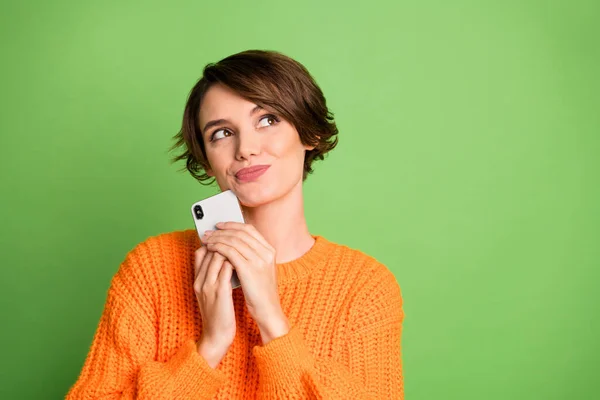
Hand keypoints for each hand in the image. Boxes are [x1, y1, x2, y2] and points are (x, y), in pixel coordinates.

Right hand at [193, 246, 235, 367]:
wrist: (216, 336)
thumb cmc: (217, 313)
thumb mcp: (211, 293)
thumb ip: (214, 277)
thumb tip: (225, 260)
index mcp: (197, 280)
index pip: (200, 252)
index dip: (212, 242)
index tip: (225, 238)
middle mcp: (200, 281)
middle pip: (209, 251)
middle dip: (223, 241)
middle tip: (236, 236)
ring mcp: (209, 286)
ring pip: (217, 257)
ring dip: (231, 248)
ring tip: (242, 245)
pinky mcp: (220, 293)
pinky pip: (227, 270)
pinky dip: (235, 261)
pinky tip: (245, 259)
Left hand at [202, 222, 289, 343]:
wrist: (268, 310)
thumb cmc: (260, 292)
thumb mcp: (261, 269)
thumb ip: (252, 254)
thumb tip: (233, 242)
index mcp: (270, 250)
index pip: (249, 229)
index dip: (233, 224)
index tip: (220, 225)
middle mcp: (266, 252)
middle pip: (240, 232)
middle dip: (221, 230)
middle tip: (208, 231)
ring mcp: (259, 260)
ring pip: (234, 240)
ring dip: (217, 238)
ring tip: (206, 239)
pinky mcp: (249, 269)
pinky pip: (230, 252)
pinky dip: (218, 248)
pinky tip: (210, 249)